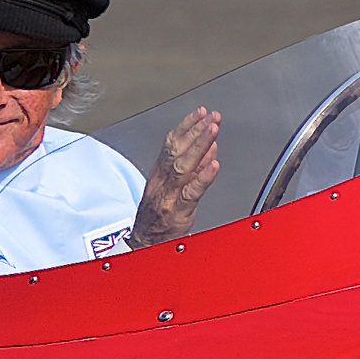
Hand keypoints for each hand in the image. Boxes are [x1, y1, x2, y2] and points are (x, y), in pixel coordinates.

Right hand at [129, 107, 220, 247]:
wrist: (145, 246)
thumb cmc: (159, 217)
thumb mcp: (172, 188)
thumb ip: (193, 168)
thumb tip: (209, 146)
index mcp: (159, 173)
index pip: (171, 144)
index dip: (186, 126)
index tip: (200, 112)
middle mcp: (161, 182)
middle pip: (176, 151)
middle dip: (195, 131)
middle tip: (212, 117)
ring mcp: (168, 196)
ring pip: (182, 167)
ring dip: (199, 145)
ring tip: (213, 131)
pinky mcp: (177, 212)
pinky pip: (191, 192)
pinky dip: (203, 177)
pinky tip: (214, 164)